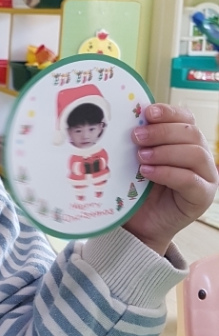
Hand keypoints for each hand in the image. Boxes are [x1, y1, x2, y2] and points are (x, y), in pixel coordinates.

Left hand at [123, 103, 217, 256]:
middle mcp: (201, 156)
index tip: (147, 112)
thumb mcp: (137, 159)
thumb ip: (140, 140)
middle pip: (191, 133)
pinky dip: (167, 172)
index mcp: (186, 141)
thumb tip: (130, 118)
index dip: (169, 112)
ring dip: (164, 152)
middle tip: (136, 137)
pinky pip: (190, 180)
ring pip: (194, 154)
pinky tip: (147, 172)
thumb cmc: (138, 188)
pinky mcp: (202, 197)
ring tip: (140, 157)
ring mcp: (206, 177)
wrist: (139, 223)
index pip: (186, 118)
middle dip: (162, 131)